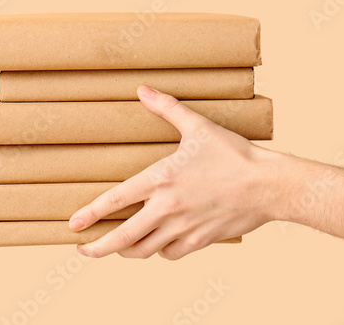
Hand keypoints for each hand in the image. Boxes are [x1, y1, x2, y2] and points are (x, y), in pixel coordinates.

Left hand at [68, 85, 274, 259]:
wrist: (270, 185)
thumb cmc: (233, 153)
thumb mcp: (198, 126)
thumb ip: (167, 108)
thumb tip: (142, 89)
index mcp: (161, 179)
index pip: (115, 200)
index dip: (90, 214)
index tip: (73, 224)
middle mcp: (168, 207)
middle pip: (124, 236)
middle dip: (99, 247)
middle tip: (83, 250)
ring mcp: (184, 227)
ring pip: (145, 250)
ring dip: (127, 251)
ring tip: (116, 248)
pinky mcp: (201, 240)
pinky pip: (171, 254)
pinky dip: (159, 252)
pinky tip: (156, 246)